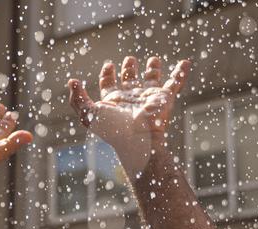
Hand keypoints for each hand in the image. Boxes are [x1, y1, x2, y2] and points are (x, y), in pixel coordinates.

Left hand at [68, 56, 190, 172]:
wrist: (138, 139)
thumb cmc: (113, 130)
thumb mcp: (88, 114)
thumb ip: (77, 99)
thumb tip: (71, 81)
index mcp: (114, 101)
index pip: (110, 84)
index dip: (108, 74)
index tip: (109, 65)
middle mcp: (131, 98)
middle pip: (130, 80)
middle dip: (129, 69)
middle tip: (129, 60)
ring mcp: (148, 97)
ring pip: (152, 79)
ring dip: (153, 69)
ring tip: (153, 59)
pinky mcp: (164, 98)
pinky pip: (175, 82)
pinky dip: (181, 73)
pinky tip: (185, 63)